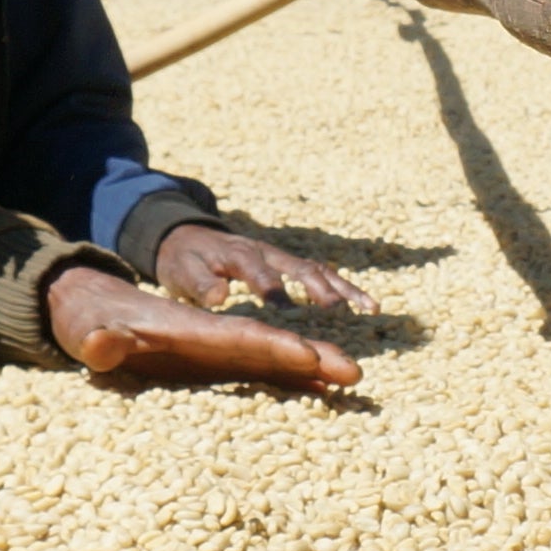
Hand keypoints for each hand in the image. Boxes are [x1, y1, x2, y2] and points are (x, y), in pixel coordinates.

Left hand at [45, 264, 362, 396]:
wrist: (95, 308)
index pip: (240, 337)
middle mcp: (215, 338)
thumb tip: (103, 345)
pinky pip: (262, 373)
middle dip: (313, 356)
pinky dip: (293, 381)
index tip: (310, 354)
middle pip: (272, 346)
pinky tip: (321, 393)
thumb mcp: (89, 332)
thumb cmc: (91, 323)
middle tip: (355, 372)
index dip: (275, 346)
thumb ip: (99, 341)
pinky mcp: (216, 365)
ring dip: (314, 367)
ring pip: (275, 358)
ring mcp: (219, 352)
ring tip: (353, 380)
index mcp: (190, 330)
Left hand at [146, 221, 372, 313]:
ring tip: (368, 310)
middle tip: (339, 315)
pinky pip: (322, 274)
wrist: (187, 235)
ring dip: (343, 289)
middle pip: (301, 268)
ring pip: (319, 270)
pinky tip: (366, 307)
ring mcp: (282, 257)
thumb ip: (199, 284)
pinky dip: (344, 289)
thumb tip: (218, 296)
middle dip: (321, 291)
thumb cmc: (184, 260)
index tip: (288, 315)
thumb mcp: (182, 270)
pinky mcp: (290, 264)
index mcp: (238, 255)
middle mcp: (267, 253)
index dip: (274, 291)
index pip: (258, 272)